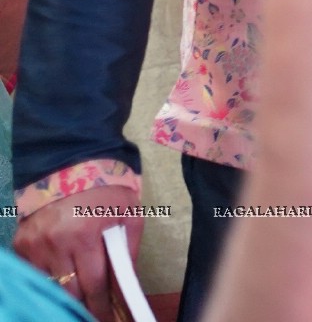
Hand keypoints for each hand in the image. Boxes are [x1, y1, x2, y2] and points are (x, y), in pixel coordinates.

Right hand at [14, 187, 142, 319]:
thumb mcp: (129, 214)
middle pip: (68, 290)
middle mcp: (56, 242)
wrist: (73, 165)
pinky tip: (59, 283)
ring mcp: (34, 244)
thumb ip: (129, 249)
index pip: (94, 284)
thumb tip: (128, 284)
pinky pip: (33, 272)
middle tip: (92, 315)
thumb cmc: (107, 191)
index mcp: (86, 235)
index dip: (100, 305)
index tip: (105, 318)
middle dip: (82, 306)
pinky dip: (45, 280)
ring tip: (77, 302)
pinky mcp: (20, 243)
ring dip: (63, 295)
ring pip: (48, 285)